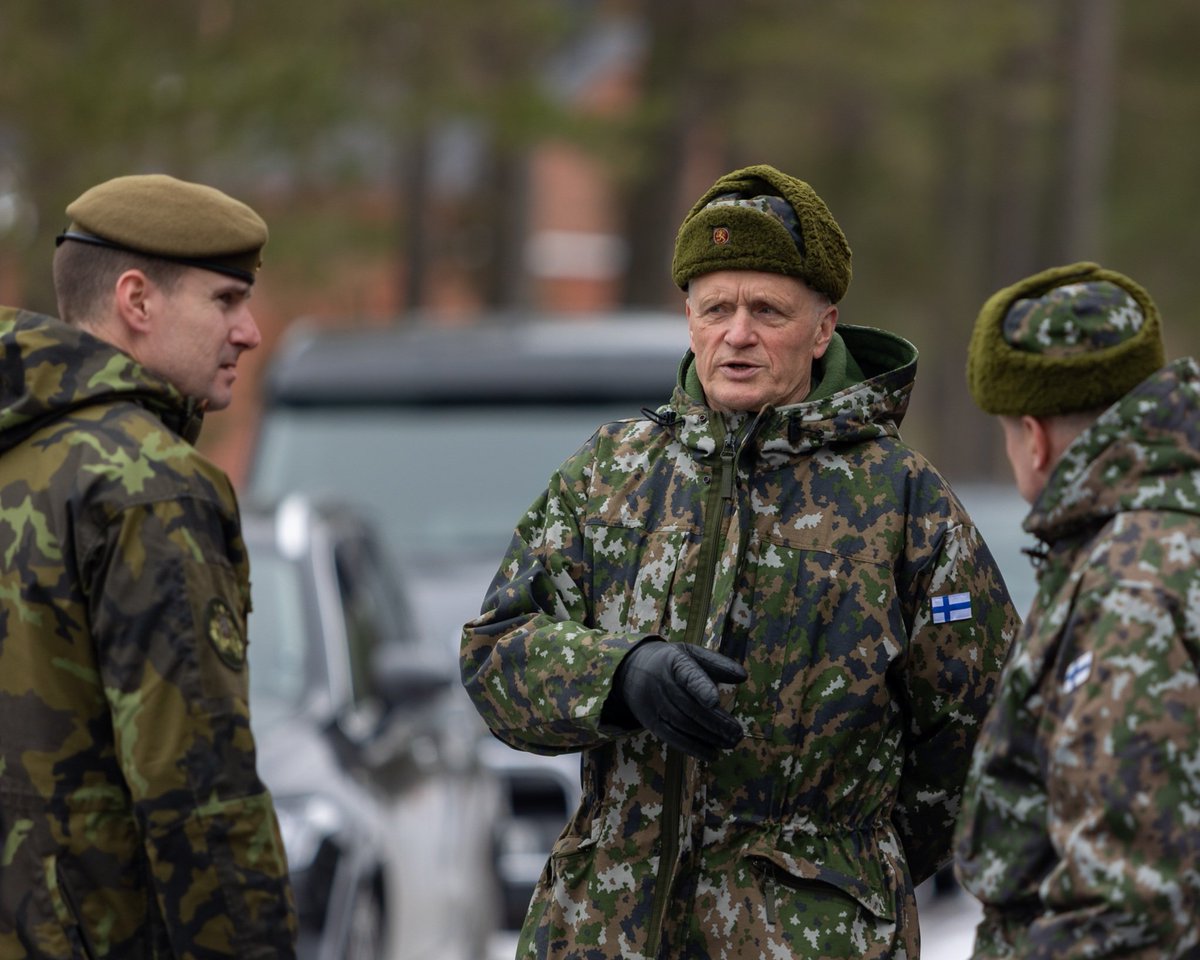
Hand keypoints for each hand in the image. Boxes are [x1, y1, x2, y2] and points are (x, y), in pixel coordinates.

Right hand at [611, 640, 746, 760]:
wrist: (630, 670)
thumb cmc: (670, 662)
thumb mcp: (690, 653)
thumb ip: (717, 664)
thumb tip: (743, 677)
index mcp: (673, 661)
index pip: (687, 674)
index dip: (700, 687)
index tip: (715, 700)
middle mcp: (661, 683)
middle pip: (689, 706)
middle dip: (715, 722)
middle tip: (737, 733)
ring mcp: (653, 704)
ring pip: (682, 724)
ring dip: (708, 737)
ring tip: (731, 743)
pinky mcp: (651, 722)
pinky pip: (672, 738)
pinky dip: (693, 748)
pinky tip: (712, 754)